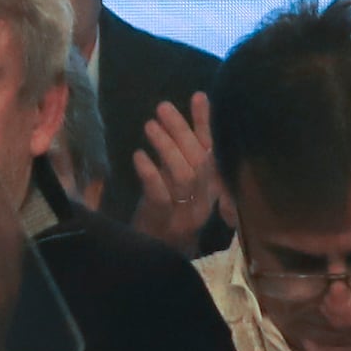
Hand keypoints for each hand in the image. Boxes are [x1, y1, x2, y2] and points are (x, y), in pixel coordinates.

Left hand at [132, 90, 221, 243]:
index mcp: (210, 187)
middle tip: (163, 108)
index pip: (212, 150)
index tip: (198, 96)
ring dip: (167, 147)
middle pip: (198, 160)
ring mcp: (184, 211)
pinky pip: (160, 194)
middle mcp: (202, 198)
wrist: (155, 254)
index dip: (205, 123)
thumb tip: (184, 111)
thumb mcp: (176, 179)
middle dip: (181, 131)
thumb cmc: (164, 210)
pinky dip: (150, 172)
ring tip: (150, 125)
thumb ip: (183, 149)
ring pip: (183, 175)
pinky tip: (138, 156)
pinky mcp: (163, 220)